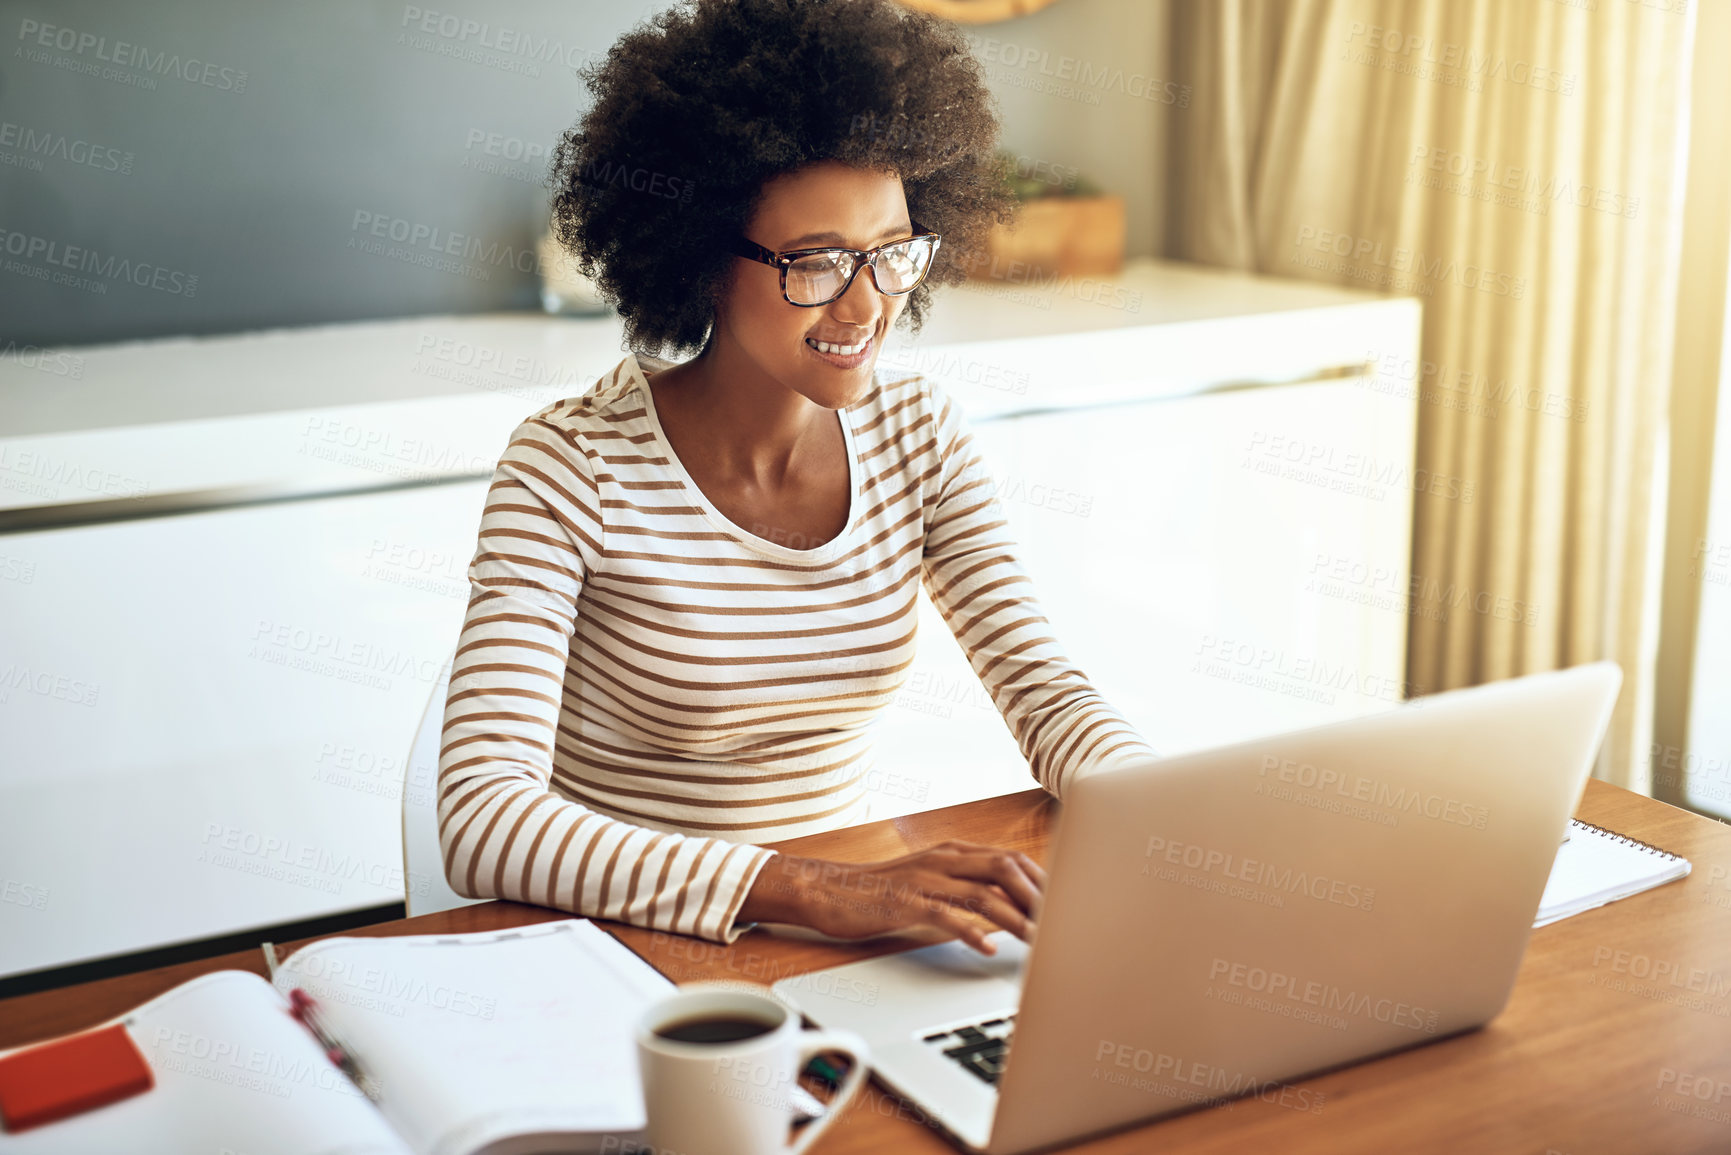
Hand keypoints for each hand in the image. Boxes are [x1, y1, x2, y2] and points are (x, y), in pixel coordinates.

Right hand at [736, 840, 1045, 954]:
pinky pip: (944, 914)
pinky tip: (987, 947)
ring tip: (1038, 940)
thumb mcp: (930, 883)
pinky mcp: (904, 902)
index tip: (1067, 904)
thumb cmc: (882, 893)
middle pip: (1005, 868)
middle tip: (1062, 923)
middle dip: (1039, 896)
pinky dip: (970, 930)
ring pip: (982, 892)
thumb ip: (965, 888)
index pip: (1011, 859)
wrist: (830, 892)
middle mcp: (943, 860)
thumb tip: (1007, 909)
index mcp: (953, 853)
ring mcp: (924, 879)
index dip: (1043, 880)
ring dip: (1016, 917)